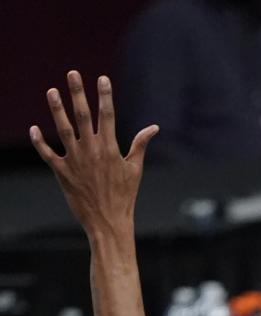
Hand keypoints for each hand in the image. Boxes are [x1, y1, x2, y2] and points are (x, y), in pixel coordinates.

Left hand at [30, 72, 156, 234]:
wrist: (108, 224)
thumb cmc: (124, 198)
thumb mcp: (135, 170)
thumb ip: (140, 145)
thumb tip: (154, 128)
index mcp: (110, 149)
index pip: (108, 115)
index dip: (105, 95)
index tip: (102, 78)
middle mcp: (91, 151)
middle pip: (83, 116)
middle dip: (78, 93)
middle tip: (72, 73)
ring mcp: (75, 161)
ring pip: (63, 129)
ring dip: (57, 109)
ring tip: (51, 91)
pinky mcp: (62, 173)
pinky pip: (47, 154)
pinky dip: (39, 142)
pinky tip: (34, 129)